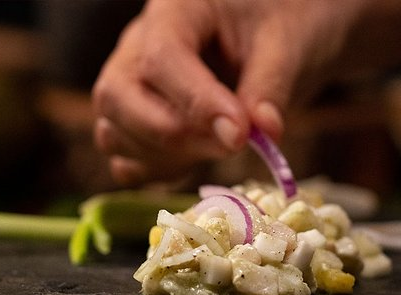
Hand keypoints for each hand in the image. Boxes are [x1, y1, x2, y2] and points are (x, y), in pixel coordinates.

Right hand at [92, 0, 364, 185]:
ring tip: (222, 147)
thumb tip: (263, 134)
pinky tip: (200, 159)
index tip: (239, 136)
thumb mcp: (285, 42)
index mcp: (173, 11)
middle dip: (173, 135)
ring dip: (166, 157)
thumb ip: (270, 86)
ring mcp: (129, 88)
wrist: (272, 30)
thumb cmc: (278, 22)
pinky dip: (157, 172)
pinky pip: (125, 161)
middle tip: (232, 145)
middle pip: (116, 98)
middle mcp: (136, 47)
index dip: (197, 103)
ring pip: (114, 134)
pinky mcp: (135, 124)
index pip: (161, 58)